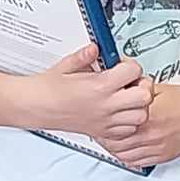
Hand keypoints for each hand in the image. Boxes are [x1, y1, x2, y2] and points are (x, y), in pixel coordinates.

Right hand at [35, 46, 150, 143]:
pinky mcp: (102, 132)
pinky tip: (118, 112)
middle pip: (145, 96)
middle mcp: (106, 105)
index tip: (122, 65)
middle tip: (130, 82)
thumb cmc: (47, 88)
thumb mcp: (67, 64)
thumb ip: (86, 55)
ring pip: (141, 116)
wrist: (34, 107)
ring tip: (125, 97)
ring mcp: (105, 121)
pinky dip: (129, 122)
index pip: (134, 71)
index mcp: (99, 86)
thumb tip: (97, 48)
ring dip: (138, 105)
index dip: (130, 65)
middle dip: (141, 86)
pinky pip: (129, 130)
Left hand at [98, 80, 179, 169]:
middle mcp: (150, 134)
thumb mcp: (157, 88)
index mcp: (147, 115)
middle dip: (104, 137)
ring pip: (123, 155)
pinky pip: (136, 162)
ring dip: (113, 148)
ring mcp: (156, 148)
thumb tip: (118, 83)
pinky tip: (124, 149)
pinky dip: (126, 157)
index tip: (98, 118)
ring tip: (109, 140)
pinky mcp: (162, 156)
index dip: (102, 123)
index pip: (113, 125)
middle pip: (115, 142)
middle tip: (99, 130)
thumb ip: (136, 88)